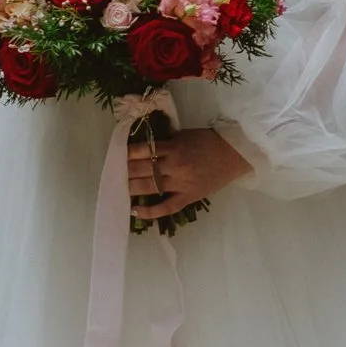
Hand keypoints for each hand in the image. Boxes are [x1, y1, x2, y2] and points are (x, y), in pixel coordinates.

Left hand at [127, 124, 251, 220]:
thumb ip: (165, 142)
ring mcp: (180, 183)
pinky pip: (166, 207)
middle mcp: (174, 166)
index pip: (143, 150)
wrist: (233, 155)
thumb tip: (143, 148)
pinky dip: (149, 211)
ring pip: (149, 187)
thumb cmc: (208, 142)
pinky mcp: (188, 197)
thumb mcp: (184, 135)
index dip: (126, 154)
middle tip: (112, 172)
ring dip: (131, 187)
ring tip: (118, 188)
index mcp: (173, 147)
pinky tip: (134, 211)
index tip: (116, 155)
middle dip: (124, 171)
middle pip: (142, 169)